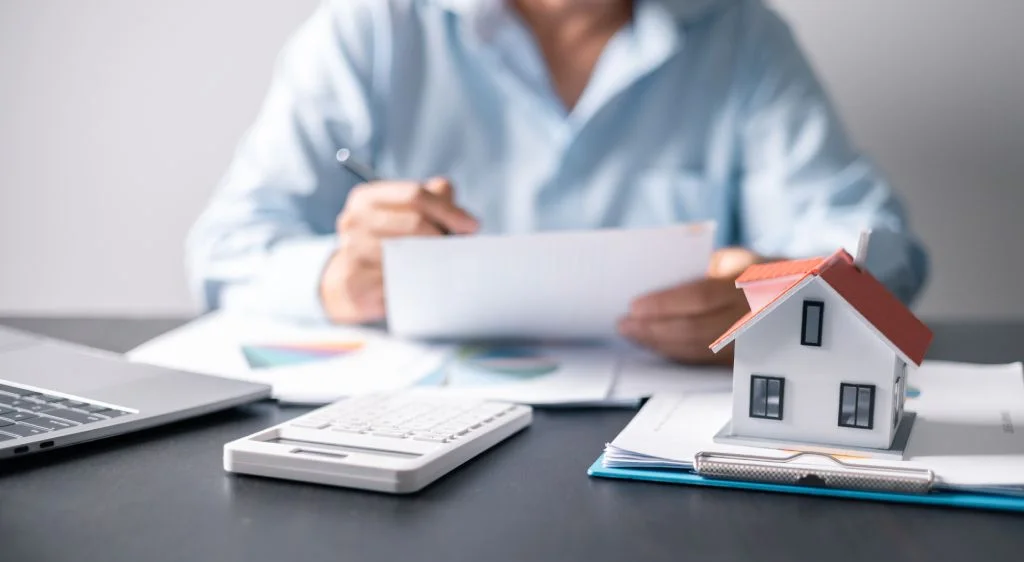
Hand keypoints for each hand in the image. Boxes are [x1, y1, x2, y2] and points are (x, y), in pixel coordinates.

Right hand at [320, 177, 477, 323]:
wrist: (351, 285)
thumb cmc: (389, 244)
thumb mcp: (406, 215)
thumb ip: (431, 199)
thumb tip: (452, 197)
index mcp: (366, 198)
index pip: (415, 194)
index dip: (448, 209)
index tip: (472, 225)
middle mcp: (353, 221)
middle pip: (415, 223)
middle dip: (445, 236)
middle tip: (461, 251)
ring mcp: (352, 251)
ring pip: (410, 255)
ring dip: (435, 261)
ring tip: (446, 267)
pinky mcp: (356, 283)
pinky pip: (400, 282)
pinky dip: (420, 283)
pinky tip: (428, 286)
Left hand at [618, 248, 761, 364]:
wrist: (801, 299)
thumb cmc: (759, 273)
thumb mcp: (736, 260)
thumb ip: (702, 270)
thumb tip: (658, 285)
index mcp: (752, 282)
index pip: (700, 297)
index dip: (664, 305)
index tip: (634, 306)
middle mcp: (754, 315)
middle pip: (695, 329)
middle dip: (654, 330)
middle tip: (625, 326)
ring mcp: (753, 342)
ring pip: (699, 349)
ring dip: (661, 345)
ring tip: (634, 336)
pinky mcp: (747, 360)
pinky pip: (706, 360)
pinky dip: (677, 354)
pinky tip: (658, 346)